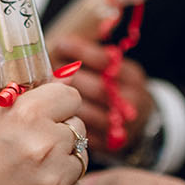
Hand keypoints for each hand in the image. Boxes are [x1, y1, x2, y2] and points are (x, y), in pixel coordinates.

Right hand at [0, 79, 86, 184]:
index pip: (71, 97)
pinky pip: (76, 184)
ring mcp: (55, 178)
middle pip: (78, 127)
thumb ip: (23, 86)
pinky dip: (59, 184)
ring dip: (62, 159)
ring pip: (80, 156)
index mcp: (28, 114)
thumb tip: (66, 77)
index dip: (58, 104)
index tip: (47, 113)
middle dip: (58, 131)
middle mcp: (46, 145)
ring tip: (32, 166)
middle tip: (32, 143)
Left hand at [52, 34, 153, 157]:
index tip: (59, 43)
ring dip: (64, 103)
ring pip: (90, 113)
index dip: (81, 51)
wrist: (140, 121)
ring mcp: (124, 125)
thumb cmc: (116, 89)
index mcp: (131, 75)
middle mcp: (132, 99)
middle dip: (69, 79)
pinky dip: (68, 123)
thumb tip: (58, 40)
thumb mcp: (113, 68)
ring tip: (45, 94)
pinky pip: (87, 134)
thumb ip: (91, 57)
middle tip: (47, 72)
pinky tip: (54, 116)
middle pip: (97, 88)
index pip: (106, 60)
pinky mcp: (112, 144)